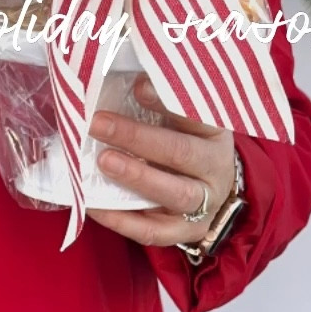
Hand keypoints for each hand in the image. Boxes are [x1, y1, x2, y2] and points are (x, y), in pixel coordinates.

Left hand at [86, 74, 235, 247]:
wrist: (210, 189)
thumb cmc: (186, 143)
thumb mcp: (182, 119)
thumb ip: (159, 102)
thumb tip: (128, 79)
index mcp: (215, 133)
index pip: (196, 114)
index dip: (167, 101)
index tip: (137, 86)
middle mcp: (214, 168)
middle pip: (182, 153)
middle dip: (138, 138)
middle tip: (98, 124)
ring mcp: (204, 205)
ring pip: (175, 194)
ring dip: (137, 177)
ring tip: (103, 161)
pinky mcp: (186, 232)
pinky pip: (154, 231)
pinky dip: (123, 221)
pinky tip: (95, 205)